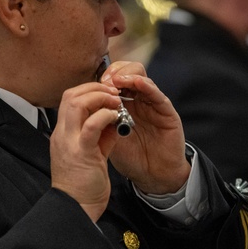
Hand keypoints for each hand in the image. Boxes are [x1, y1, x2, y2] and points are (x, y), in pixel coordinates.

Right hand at [50, 81, 127, 221]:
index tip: (108, 94)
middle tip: (113, 93)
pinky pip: (92, 125)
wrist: (77, 208)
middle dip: (94, 88)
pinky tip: (116, 117)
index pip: (69, 99)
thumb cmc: (84, 184)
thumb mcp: (92, 153)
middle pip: (70, 95)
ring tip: (115, 101)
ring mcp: (69, 142)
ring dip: (99, 97)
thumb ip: (100, 135)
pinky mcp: (81, 152)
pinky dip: (105, 115)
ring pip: (76, 103)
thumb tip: (113, 118)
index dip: (89, 91)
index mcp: (63, 134)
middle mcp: (62, 134)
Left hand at [100, 61, 191, 194]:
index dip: (104, 78)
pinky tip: (137, 83)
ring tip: (117, 81)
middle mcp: (139, 101)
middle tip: (105, 82)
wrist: (153, 177)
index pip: (114, 80)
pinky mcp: (167, 113)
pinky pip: (158, 95)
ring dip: (128, 75)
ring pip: (142, 77)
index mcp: (125, 104)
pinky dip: (147, 86)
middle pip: (128, 72)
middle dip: (115, 72)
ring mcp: (153, 106)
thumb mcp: (108, 138)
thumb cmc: (132, 158)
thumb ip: (98, 120)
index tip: (94, 84)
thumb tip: (80, 107)